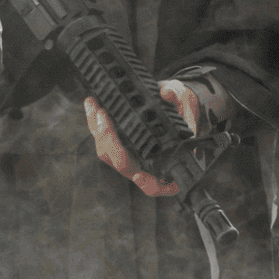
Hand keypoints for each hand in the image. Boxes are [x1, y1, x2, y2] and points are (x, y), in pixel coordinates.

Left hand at [84, 80, 202, 196]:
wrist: (172, 100)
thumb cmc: (183, 107)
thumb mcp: (186, 98)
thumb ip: (177, 96)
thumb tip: (165, 94)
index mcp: (170, 160)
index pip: (159, 184)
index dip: (148, 184)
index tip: (139, 176)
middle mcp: (147, 162)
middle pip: (124, 165)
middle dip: (109, 142)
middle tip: (103, 115)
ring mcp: (130, 154)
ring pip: (108, 153)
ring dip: (98, 131)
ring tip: (95, 106)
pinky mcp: (118, 143)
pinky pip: (103, 139)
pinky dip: (95, 123)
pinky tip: (92, 104)